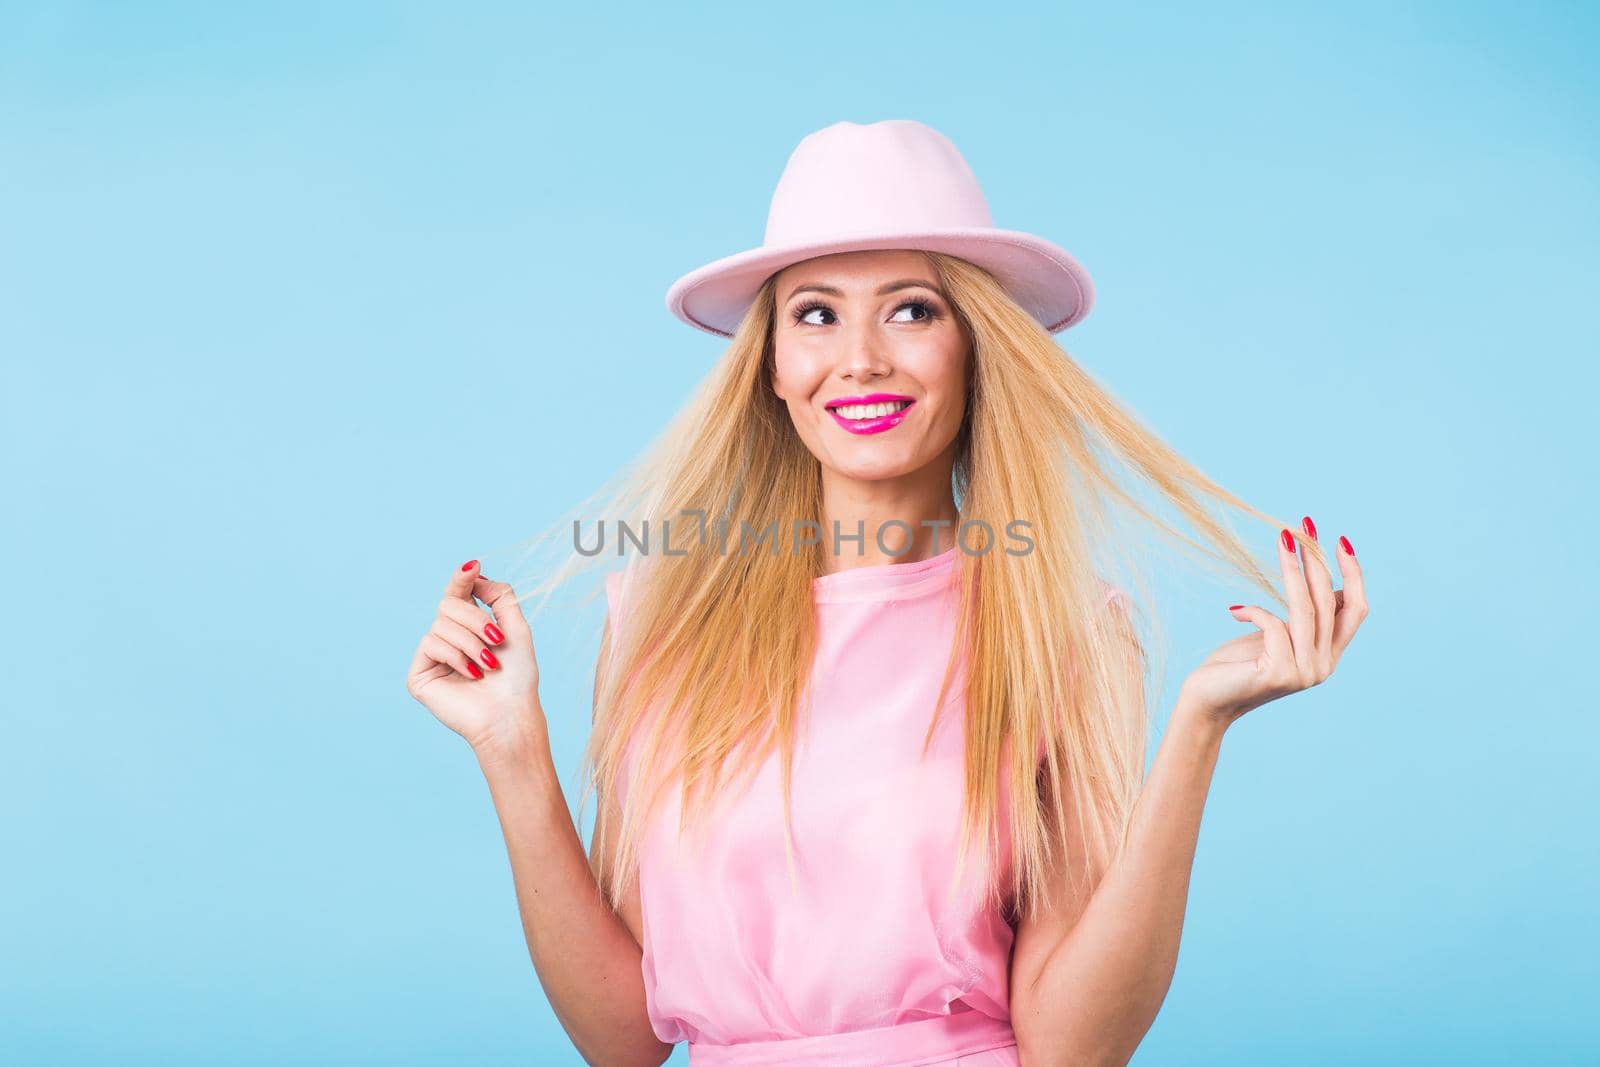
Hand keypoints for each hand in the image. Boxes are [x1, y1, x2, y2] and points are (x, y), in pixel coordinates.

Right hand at [404, 559, 546, 754]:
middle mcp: (447, 638)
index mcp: (469, 626)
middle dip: (477, 620)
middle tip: (496, 642)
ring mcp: (432, 656)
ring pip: (441, 624)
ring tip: (487, 666)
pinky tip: (471, 675)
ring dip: (471, 644)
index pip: (458, 593)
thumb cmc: (517, 678)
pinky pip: (431, 644)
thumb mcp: (516, 628)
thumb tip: (475, 573)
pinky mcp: (420, 674)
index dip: (462, 578)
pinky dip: (456, 657)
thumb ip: (500, 596)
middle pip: (448, 604)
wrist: (510, 714)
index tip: (473, 566)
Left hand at [1179, 518, 1367, 727]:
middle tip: (1304, 527)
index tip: (1339, 540)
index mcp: (1329, 656)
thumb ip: (1303, 617)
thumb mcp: (1276, 635)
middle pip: (1330, 603)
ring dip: (1293, 570)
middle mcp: (1323, 666)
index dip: (1353, 574)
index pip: (1356, 610)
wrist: (1207, 701)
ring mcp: (1304, 673)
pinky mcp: (1279, 673)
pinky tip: (1234, 611)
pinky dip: (1254, 610)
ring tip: (1282, 540)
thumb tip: (1321, 578)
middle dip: (1318, 561)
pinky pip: (1273, 625)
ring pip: (1305, 609)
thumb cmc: (1237, 664)